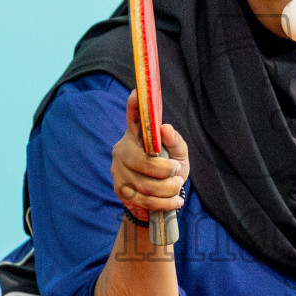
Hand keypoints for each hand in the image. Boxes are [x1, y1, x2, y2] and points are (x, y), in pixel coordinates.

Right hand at [112, 90, 188, 219]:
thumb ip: (176, 142)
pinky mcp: (119, 189)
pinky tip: (175, 201)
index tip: (137, 93)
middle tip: (177, 173)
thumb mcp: (178, 156)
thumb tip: (165, 128)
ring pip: (144, 183)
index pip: (133, 118)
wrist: (157, 200)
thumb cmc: (169, 172)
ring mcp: (118, 170)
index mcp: (136, 135)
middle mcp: (122, 149)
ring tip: (177, 187)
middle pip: (142, 161)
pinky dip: (164, 202)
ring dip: (167, 189)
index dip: (134, 107)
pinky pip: (143, 199)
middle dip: (165, 171)